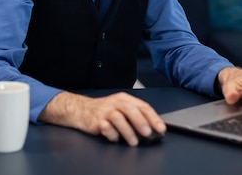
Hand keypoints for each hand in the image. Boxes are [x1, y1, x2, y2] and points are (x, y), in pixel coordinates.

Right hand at [38, 91, 165, 146]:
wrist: (82, 110)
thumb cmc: (105, 111)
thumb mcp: (121, 109)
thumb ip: (136, 116)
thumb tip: (153, 129)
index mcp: (125, 99)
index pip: (142, 106)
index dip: (153, 117)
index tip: (160, 128)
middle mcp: (115, 103)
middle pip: (129, 109)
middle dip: (140, 122)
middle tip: (148, 133)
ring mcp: (105, 111)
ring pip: (118, 118)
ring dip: (127, 131)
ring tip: (134, 142)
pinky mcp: (96, 120)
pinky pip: (105, 127)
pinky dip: (111, 134)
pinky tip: (115, 138)